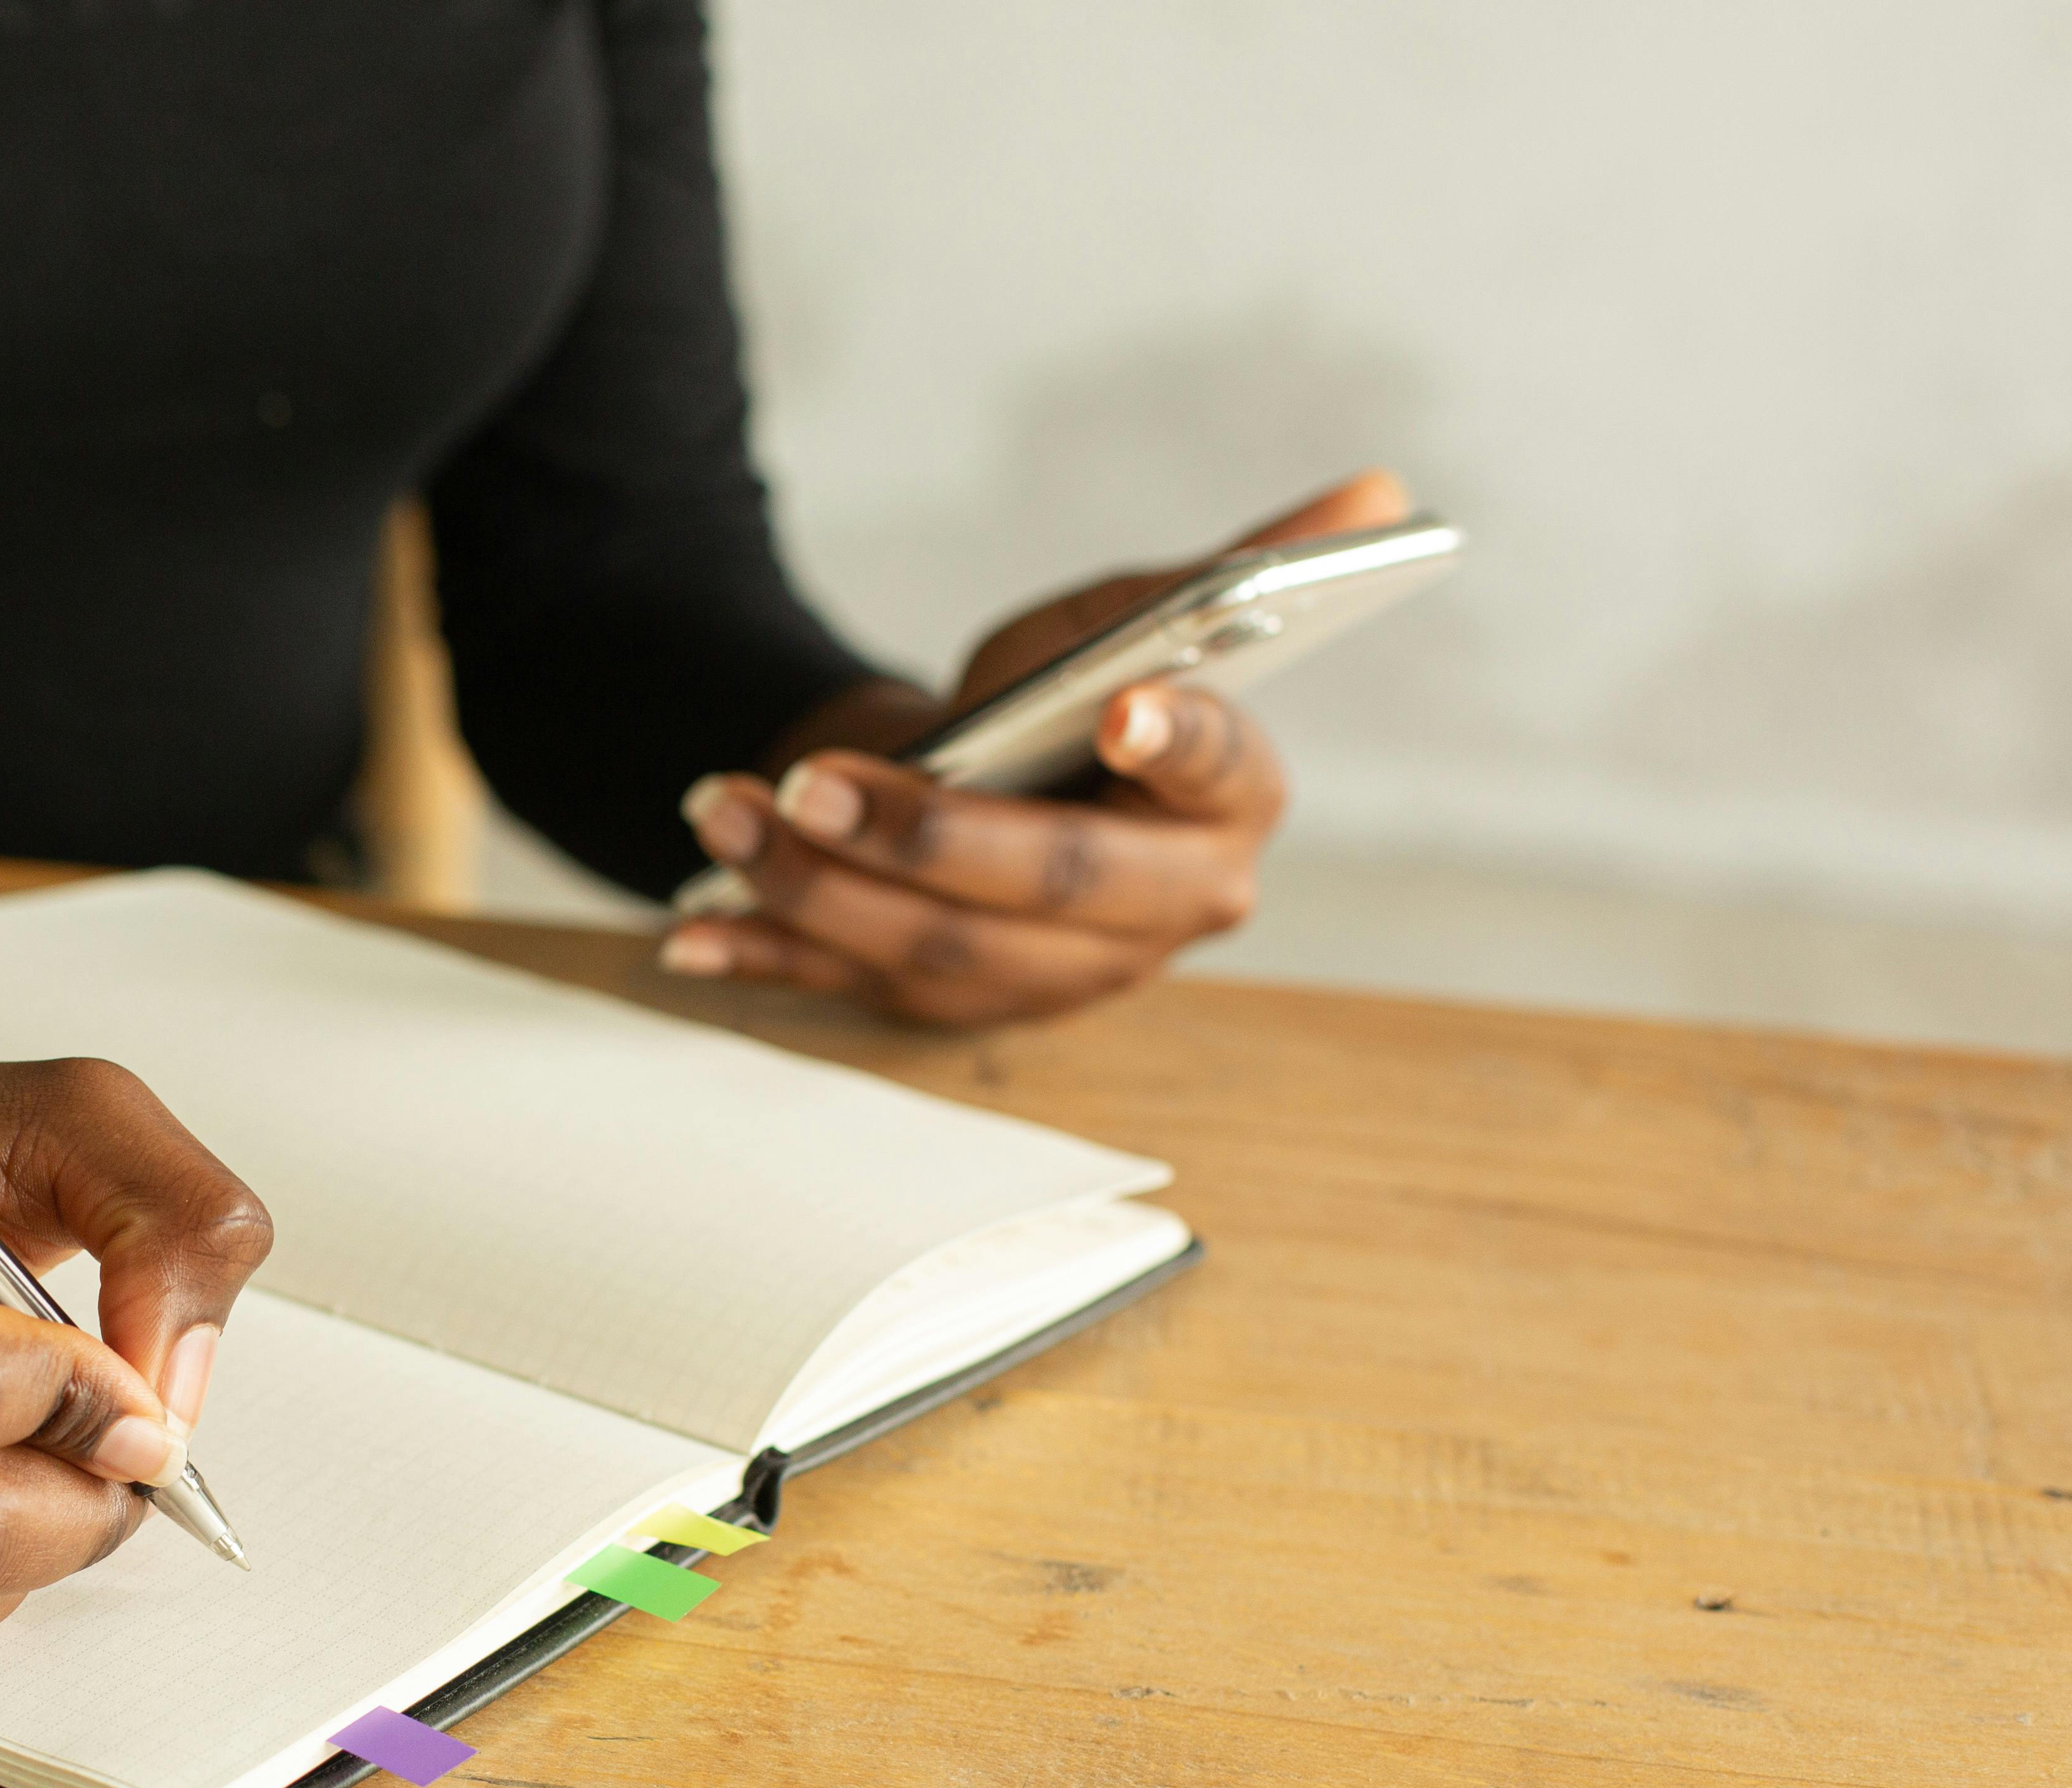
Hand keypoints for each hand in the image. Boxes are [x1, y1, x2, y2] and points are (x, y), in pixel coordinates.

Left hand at [660, 469, 1411, 1025]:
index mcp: (1228, 805)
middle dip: (924, 835)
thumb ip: (1229, 573)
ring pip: (939, 949)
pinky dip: (768, 961)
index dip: (1170, 739)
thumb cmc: (1063, 700)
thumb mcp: (1124, 621)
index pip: (1213, 770)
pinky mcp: (958, 1010)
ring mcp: (1060, 978)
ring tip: (724, 812)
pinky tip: (689, 937)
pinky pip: (854, 995)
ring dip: (816, 887)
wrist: (985, 788)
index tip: (1118, 702)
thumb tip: (1382, 493)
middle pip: (1050, 882)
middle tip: (810, 780)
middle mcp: (1161, 911)